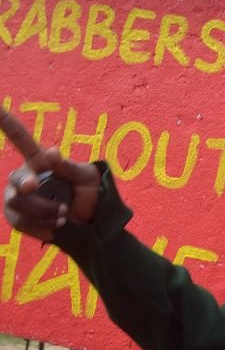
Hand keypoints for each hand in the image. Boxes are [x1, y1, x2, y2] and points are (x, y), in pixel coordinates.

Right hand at [2, 108, 99, 240]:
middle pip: (16, 179)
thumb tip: (51, 152)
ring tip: (64, 216)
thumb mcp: (88, 178)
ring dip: (43, 211)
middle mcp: (25, 177)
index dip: (6, 123)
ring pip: (16, 203)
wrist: (92, 223)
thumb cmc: (91, 194)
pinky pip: (20, 222)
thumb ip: (68, 167)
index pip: (20, 139)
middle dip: (26, 186)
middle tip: (36, 188)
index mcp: (40, 161)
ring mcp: (18, 198)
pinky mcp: (18, 218)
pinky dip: (41, 226)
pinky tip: (56, 227)